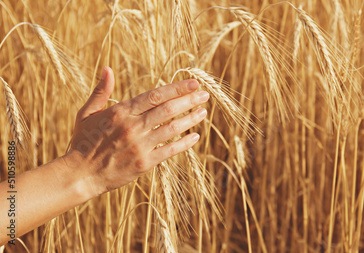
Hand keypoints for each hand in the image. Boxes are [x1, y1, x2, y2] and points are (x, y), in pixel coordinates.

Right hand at [63, 66, 208, 195]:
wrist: (80, 175)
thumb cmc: (83, 142)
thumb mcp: (87, 113)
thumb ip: (101, 91)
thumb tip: (107, 68)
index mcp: (120, 112)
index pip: (155, 95)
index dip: (177, 88)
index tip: (193, 83)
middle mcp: (132, 127)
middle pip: (168, 109)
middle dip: (189, 100)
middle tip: (205, 94)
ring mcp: (139, 146)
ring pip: (172, 129)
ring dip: (190, 119)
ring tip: (203, 112)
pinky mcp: (144, 164)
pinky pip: (170, 151)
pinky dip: (184, 143)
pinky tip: (195, 136)